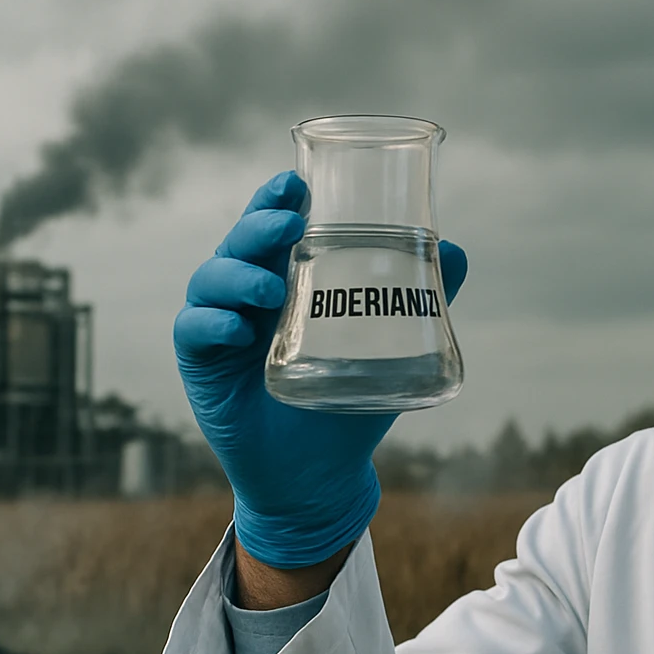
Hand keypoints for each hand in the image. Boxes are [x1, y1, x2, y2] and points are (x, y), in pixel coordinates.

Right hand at [173, 171, 468, 568]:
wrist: (317, 473)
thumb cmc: (348, 401)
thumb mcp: (390, 348)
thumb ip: (422, 302)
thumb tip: (460, 252)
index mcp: (287, 278)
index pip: (273, 225)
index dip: (275, 198)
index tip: (294, 181)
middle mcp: (248, 294)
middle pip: (239, 241)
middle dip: (258, 224)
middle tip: (289, 224)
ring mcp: (221, 325)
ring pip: (211, 278)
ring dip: (237, 274)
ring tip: (271, 288)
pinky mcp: (200, 364)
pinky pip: (193, 330)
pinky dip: (212, 323)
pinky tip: (240, 332)